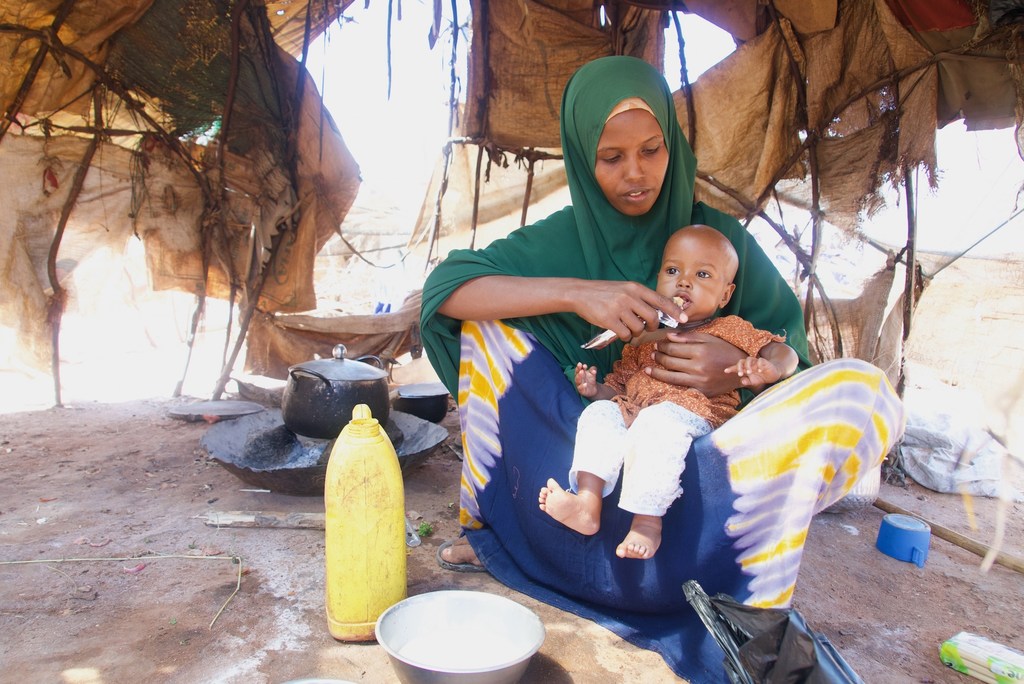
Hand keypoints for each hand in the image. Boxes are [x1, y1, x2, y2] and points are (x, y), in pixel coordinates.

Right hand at [572, 280, 686, 342]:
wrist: (581, 293)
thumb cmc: (604, 292)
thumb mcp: (624, 289)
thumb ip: (640, 298)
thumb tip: (658, 311)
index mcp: (635, 288)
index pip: (661, 300)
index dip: (675, 311)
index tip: (684, 319)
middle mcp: (629, 297)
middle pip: (653, 318)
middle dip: (653, 327)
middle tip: (647, 328)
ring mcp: (619, 308)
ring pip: (639, 328)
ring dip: (636, 333)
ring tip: (628, 328)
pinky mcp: (609, 319)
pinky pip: (626, 335)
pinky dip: (625, 337)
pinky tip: (619, 331)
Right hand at [575, 363, 599, 397]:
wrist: (594, 389)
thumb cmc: (591, 379)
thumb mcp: (593, 373)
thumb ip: (593, 370)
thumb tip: (593, 370)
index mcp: (580, 374)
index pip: (578, 369)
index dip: (579, 367)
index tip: (582, 364)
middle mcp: (578, 379)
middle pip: (577, 374)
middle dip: (578, 371)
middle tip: (581, 369)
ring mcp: (579, 384)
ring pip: (577, 381)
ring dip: (579, 377)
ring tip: (581, 372)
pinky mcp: (581, 390)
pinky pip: (580, 388)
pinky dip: (582, 386)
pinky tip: (585, 384)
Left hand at [647, 332, 745, 395]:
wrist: (742, 371)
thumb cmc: (725, 350)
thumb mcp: (709, 339)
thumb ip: (688, 337)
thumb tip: (668, 336)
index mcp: (701, 351)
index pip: (673, 348)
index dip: (662, 346)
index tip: (657, 344)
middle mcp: (699, 366)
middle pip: (670, 361)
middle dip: (658, 356)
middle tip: (653, 354)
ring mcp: (699, 381)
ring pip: (671, 377)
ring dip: (657, 372)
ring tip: (648, 369)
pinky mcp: (701, 391)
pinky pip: (680, 387)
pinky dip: (668, 383)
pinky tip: (660, 379)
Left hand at [725, 356, 781, 387]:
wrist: (772, 375)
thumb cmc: (760, 377)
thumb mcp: (753, 382)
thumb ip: (747, 382)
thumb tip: (742, 381)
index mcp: (745, 369)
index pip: (737, 367)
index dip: (731, 368)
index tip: (725, 371)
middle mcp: (749, 364)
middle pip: (741, 361)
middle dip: (739, 367)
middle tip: (740, 374)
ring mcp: (756, 362)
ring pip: (749, 359)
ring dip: (748, 366)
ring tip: (750, 372)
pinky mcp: (764, 361)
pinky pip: (760, 360)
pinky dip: (759, 365)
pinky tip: (760, 370)